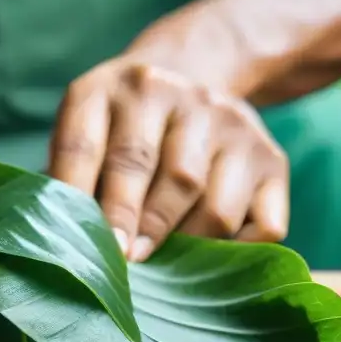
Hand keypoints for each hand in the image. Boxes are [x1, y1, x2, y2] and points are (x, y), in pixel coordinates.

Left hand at [48, 57, 288, 261]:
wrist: (191, 73)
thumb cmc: (120, 130)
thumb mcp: (87, 132)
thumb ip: (71, 183)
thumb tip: (69, 249)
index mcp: (110, 89)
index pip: (86, 146)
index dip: (80, 200)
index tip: (82, 245)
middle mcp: (176, 95)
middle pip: (163, 175)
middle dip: (139, 227)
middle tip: (123, 263)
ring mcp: (231, 124)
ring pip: (214, 208)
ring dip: (186, 247)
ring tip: (160, 267)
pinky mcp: (271, 158)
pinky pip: (262, 226)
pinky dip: (236, 254)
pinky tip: (208, 258)